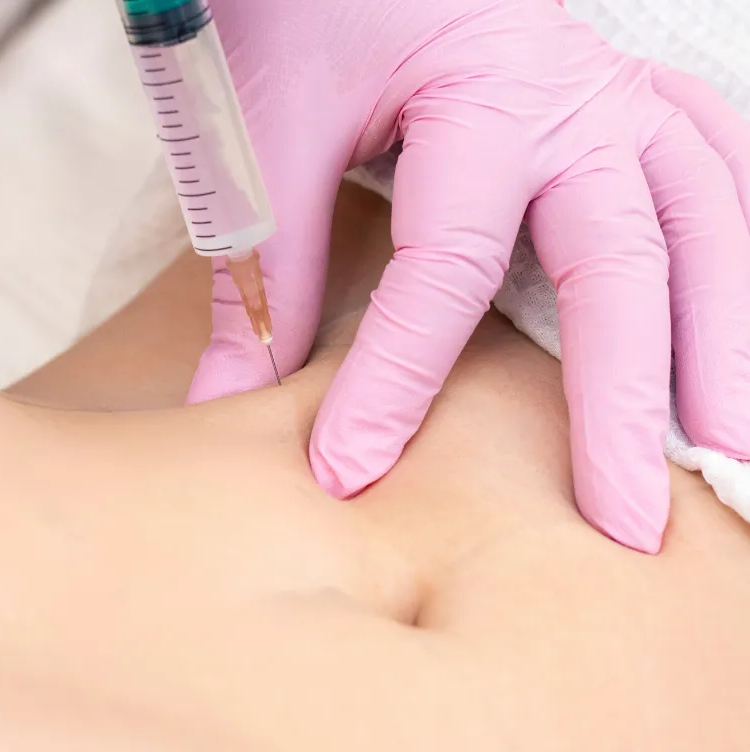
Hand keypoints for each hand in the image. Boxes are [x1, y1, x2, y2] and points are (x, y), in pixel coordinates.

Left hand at [187, 0, 749, 553]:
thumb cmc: (306, 12)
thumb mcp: (273, 140)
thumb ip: (263, 278)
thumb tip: (226, 405)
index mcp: (480, 100)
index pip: (447, 272)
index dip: (396, 384)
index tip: (350, 472)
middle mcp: (573, 98)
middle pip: (620, 268)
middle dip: (622, 407)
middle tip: (625, 526)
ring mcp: (615, 92)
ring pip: (706, 224)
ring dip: (722, 343)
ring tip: (726, 450)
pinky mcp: (626, 95)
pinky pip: (712, 167)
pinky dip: (731, 248)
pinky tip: (731, 321)